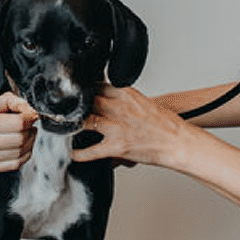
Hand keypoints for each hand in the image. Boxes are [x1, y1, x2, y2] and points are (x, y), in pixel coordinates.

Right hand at [0, 92, 38, 173]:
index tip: (30, 114)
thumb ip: (3, 102)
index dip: (30, 117)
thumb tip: (25, 104)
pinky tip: (21, 147)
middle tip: (28, 123)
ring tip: (25, 133)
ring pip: (21, 153)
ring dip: (29, 142)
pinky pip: (14, 165)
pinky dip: (23, 155)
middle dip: (31, 129)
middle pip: (22, 138)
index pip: (19, 122)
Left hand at [71, 85, 189, 166]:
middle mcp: (119, 107)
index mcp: (125, 93)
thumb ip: (121, 100)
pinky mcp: (117, 146)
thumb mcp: (141, 102)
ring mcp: (117, 127)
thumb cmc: (164, 124)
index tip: (71, 94)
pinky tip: (72, 153)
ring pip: (85, 121)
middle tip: (62, 111)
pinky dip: (79, 153)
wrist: (178, 141)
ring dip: (73, 126)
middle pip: (86, 101)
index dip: (81, 89)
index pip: (95, 85)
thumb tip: (103, 100)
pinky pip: (91, 150)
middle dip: (74, 106)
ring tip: (64, 129)